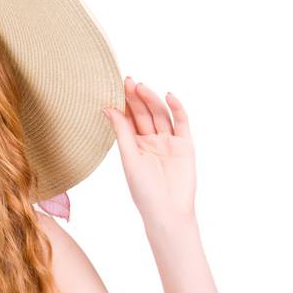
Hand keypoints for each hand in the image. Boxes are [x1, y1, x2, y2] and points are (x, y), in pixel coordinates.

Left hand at [101, 76, 196, 223]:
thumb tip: (107, 108)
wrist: (167, 211)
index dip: (123, 103)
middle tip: (127, 81)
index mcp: (134, 144)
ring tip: (141, 86)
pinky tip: (169, 96)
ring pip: (160, 115)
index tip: (115, 86)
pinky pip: (181, 123)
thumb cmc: (143, 189)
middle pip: (144, 114)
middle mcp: (151, 140)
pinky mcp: (185, 145)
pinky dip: (177, 108)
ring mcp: (169, 141)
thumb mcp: (129, 157)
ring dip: (152, 100)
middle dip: (136, 98)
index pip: (128, 119)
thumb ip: (121, 132)